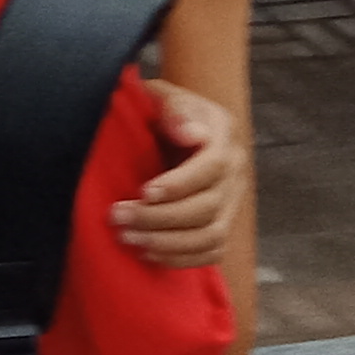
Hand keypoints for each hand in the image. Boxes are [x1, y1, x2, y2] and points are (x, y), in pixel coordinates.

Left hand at [112, 82, 242, 268]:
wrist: (173, 126)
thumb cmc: (161, 110)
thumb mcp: (162, 96)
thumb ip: (174, 109)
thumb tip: (192, 135)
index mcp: (223, 133)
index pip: (212, 166)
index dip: (179, 184)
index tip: (143, 192)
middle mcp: (235, 170)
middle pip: (208, 207)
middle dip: (160, 218)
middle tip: (119, 218)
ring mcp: (232, 200)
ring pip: (212, 236)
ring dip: (168, 244)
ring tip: (129, 238)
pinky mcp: (223, 223)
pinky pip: (213, 252)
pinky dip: (181, 259)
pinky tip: (147, 253)